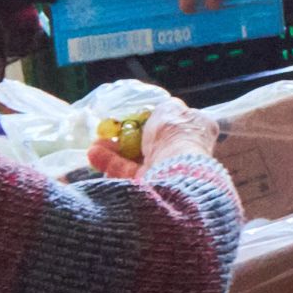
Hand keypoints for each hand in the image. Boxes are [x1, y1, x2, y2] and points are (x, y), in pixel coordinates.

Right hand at [92, 107, 218, 183]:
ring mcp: (169, 170)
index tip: (135, 118)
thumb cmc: (175, 133)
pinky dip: (111, 163)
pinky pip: (129, 172)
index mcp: (199, 130)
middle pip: (153, 143)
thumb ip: (165, 107)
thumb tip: (163, 108)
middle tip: (108, 133)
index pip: (177, 123)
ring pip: (137, 159)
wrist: (175, 169)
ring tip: (95, 144)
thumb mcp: (170, 109)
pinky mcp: (152, 185)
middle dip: (127, 138)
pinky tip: (93, 155)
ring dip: (114, 151)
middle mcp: (186, 152)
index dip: (155, 120)